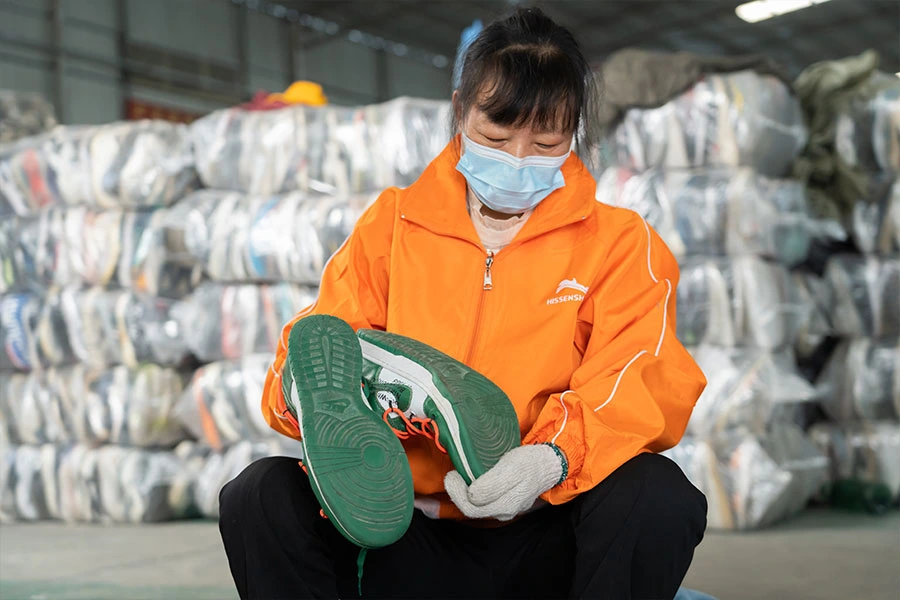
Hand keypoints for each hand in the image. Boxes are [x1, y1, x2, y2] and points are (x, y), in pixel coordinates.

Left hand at [444, 444, 565, 520]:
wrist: (547, 465)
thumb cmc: (529, 463)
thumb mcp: (511, 468)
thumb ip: (492, 485)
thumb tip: (472, 495)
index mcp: (505, 505)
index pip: (470, 507)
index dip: (456, 491)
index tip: (452, 474)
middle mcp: (504, 512)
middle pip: (471, 510)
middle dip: (456, 493)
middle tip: (451, 475)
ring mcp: (505, 509)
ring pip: (477, 507)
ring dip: (463, 494)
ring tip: (458, 477)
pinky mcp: (505, 503)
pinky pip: (484, 503)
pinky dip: (472, 494)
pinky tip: (469, 482)